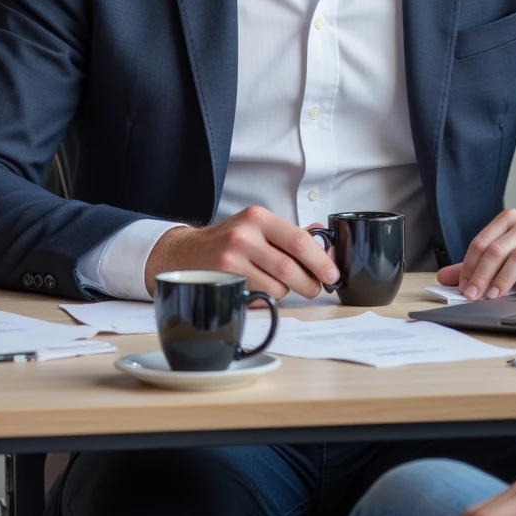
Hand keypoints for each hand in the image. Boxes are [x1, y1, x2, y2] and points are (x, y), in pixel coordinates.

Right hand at [144, 206, 341, 300]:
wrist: (183, 253)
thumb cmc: (227, 241)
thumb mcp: (256, 226)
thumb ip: (290, 232)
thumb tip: (323, 235)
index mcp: (258, 217)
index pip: (298, 239)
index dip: (320, 260)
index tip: (332, 274)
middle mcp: (244, 235)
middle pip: (290, 268)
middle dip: (310, 283)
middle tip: (315, 288)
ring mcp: (232, 259)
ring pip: (277, 286)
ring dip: (286, 292)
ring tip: (277, 283)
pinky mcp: (225, 281)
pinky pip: (260, 296)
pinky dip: (267, 297)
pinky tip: (259, 287)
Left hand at [437, 210, 515, 298]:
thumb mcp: (511, 250)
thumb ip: (479, 263)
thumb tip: (445, 276)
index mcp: (510, 220)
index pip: (481, 242)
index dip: (469, 267)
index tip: (462, 287)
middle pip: (496, 250)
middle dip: (481, 276)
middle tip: (472, 296)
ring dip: (502, 279)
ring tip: (494, 296)